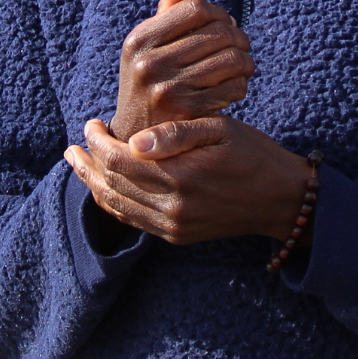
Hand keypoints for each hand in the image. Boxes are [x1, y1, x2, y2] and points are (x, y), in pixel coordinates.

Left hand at [64, 115, 312, 245]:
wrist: (281, 200)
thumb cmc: (253, 154)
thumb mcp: (221, 130)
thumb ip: (176, 134)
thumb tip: (134, 142)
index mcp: (180, 177)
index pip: (120, 160)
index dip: (99, 141)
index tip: (92, 122)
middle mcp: (172, 208)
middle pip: (111, 185)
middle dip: (88, 162)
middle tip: (75, 143)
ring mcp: (173, 227)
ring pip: (117, 207)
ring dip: (93, 184)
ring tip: (78, 164)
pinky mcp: (177, 236)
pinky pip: (133, 222)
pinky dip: (112, 204)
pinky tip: (104, 188)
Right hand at [109, 0, 255, 141]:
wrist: (139, 142)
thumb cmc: (148, 86)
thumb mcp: (147, 50)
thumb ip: (167, 14)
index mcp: (139, 40)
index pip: (195, 9)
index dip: (219, 14)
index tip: (226, 25)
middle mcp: (148, 63)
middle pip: (218, 32)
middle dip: (238, 37)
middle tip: (242, 47)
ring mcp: (167, 90)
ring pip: (231, 58)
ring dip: (246, 61)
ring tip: (243, 66)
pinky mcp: (189, 114)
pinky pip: (233, 87)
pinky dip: (241, 85)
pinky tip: (235, 88)